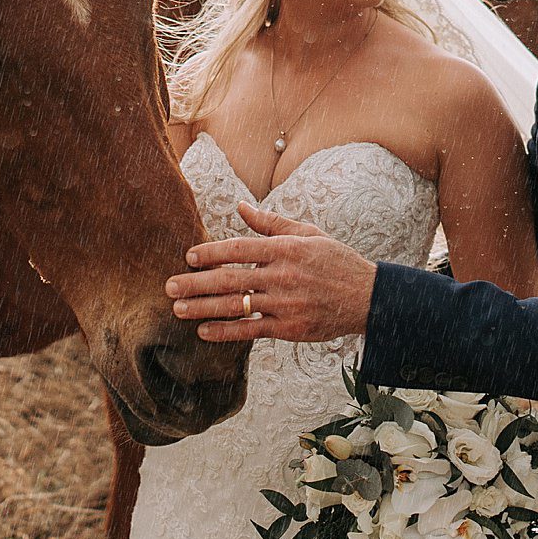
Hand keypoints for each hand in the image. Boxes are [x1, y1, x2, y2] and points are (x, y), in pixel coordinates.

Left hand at [167, 202, 377, 342]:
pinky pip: (251, 331)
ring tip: (179, 309)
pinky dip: (226, 332)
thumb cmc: (335, 261)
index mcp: (285, 249)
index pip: (239, 249)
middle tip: (169, 286)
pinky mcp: (289, 328)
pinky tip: (205, 332)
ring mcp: (285, 304)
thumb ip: (270, 223)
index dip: (211, 253)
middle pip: (230, 279)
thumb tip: (240, 206)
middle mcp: (282, 276)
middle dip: (196, 283)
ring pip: (236, 306)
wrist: (368, 297)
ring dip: (203, 308)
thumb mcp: (307, 234)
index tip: (189, 256)